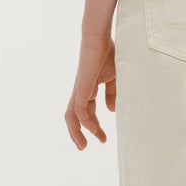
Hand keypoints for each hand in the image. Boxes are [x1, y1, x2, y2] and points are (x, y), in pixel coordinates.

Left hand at [64, 31, 116, 149]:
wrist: (99, 38)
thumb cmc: (108, 54)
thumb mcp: (114, 78)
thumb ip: (112, 93)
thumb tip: (111, 110)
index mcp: (88, 90)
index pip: (87, 112)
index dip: (94, 127)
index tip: (103, 139)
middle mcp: (81, 92)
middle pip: (73, 118)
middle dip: (78, 134)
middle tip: (85, 147)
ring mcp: (79, 90)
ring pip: (71, 116)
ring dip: (75, 132)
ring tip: (83, 146)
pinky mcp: (82, 87)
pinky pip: (79, 110)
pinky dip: (84, 121)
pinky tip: (93, 129)